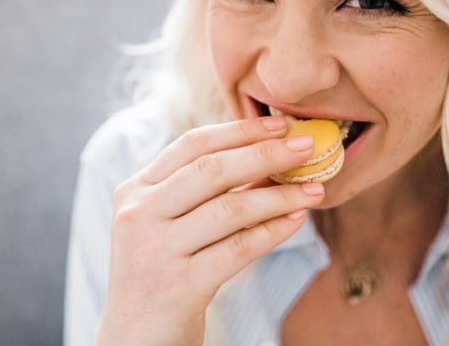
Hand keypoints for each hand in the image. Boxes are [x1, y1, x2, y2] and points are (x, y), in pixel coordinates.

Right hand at [96, 116, 325, 345]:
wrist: (134, 339)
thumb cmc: (158, 273)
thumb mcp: (163, 225)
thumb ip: (199, 193)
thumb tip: (265, 158)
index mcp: (134, 191)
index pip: (191, 145)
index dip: (239, 130)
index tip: (279, 123)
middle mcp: (140, 215)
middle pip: (212, 170)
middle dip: (265, 154)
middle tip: (306, 146)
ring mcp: (157, 250)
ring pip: (231, 208)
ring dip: (280, 195)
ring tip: (314, 188)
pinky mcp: (180, 285)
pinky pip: (239, 248)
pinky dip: (273, 231)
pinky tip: (296, 220)